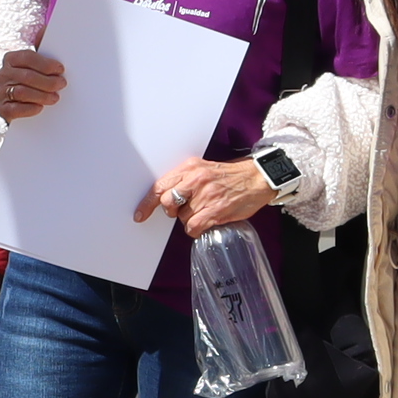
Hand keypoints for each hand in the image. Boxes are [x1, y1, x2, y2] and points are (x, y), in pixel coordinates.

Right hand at [0, 49, 65, 120]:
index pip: (27, 57)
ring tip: (55, 98)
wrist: (19, 102)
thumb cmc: (31, 78)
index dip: (45, 64)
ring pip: (21, 92)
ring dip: (41, 95)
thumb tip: (46, 28)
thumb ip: (42, 46)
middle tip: (62, 84)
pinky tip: (40, 107)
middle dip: (47, 81)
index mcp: (10, 59)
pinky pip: (14, 110)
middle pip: (26, 76)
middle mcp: (3, 74)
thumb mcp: (36, 63)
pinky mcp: (2, 109)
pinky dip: (29, 109)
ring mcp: (0, 92)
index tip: (60, 69)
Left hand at [135, 155, 274, 236]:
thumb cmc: (230, 175)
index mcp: (190, 168)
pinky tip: (204, 224)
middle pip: (167, 202)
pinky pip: (193, 227)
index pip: (160, 186)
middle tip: (183, 209)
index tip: (140, 213)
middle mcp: (196, 180)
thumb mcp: (203, 168)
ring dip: (189, 219)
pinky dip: (195, 230)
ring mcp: (206, 196)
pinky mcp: (216, 210)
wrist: (258, 178)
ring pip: (182, 217)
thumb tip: (165, 196)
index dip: (147, 203)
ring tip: (204, 211)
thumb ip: (184, 179)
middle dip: (172, 210)